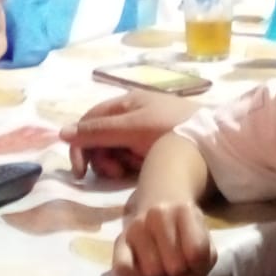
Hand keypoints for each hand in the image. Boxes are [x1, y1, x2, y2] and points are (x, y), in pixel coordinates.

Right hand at [59, 90, 199, 178]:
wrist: (213, 141)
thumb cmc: (170, 129)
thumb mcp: (132, 128)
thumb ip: (98, 131)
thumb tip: (62, 133)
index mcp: (125, 102)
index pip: (89, 122)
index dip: (80, 145)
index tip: (80, 173)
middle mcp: (131, 113)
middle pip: (101, 137)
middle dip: (102, 157)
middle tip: (115, 173)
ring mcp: (143, 130)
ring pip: (115, 149)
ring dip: (117, 162)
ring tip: (132, 170)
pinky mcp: (154, 146)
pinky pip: (132, 156)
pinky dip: (132, 164)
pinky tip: (142, 170)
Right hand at [112, 200, 215, 275]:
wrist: (159, 204)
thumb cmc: (185, 232)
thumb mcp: (203, 246)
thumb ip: (197, 274)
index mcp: (185, 211)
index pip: (197, 253)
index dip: (197, 266)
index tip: (194, 262)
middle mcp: (158, 214)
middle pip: (175, 265)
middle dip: (177, 271)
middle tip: (175, 262)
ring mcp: (136, 226)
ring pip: (151, 271)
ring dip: (158, 275)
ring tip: (160, 261)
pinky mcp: (118, 240)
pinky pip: (124, 271)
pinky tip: (142, 269)